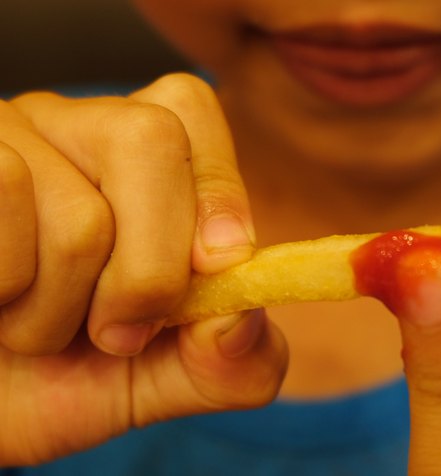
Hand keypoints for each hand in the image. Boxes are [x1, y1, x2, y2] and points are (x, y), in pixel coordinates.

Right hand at [0, 74, 287, 465]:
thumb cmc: (73, 376)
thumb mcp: (172, 377)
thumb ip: (235, 361)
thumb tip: (241, 320)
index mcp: (137, 159)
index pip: (190, 107)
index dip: (216, 190)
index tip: (214, 267)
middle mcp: (68, 127)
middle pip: (149, 140)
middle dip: (150, 269)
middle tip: (115, 333)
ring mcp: (2, 137)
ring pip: (79, 218)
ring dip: (60, 313)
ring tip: (34, 325)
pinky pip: (2, 213)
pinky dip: (5, 297)